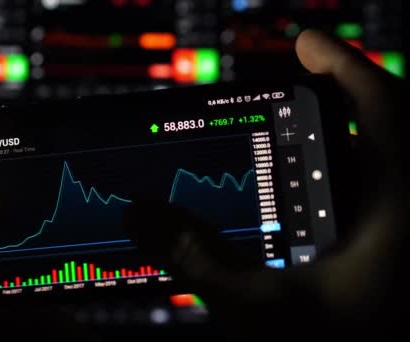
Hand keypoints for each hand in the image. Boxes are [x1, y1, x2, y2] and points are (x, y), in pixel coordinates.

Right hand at [124, 29, 407, 336]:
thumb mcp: (263, 310)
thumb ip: (198, 260)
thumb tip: (142, 216)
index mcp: (401, 209)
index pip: (383, 105)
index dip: (343, 62)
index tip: (303, 41)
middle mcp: (407, 215)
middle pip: (379, 133)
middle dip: (332, 106)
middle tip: (285, 94)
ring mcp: (400, 239)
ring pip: (371, 176)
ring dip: (329, 155)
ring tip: (282, 148)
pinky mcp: (389, 263)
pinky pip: (364, 212)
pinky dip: (331, 197)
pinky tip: (298, 214)